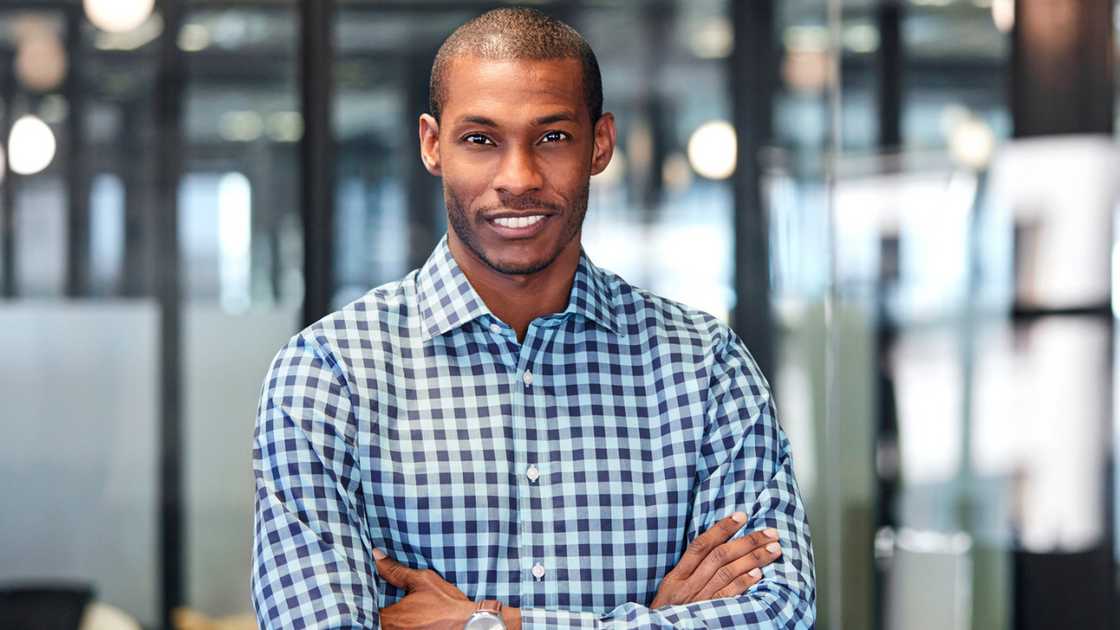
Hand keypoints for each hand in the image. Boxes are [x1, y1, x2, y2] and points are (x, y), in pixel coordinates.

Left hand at [373, 548, 476, 629]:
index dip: (364, 599)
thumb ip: (396, 570)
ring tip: (384, 605)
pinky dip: (393, 623)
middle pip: (373, 621)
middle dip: (371, 609)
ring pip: (383, 626)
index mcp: (392, 617)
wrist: (468, 624)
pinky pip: (394, 629)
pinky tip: (402, 617)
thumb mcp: (422, 580)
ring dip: (382, 618)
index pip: (366, 609)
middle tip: (374, 597)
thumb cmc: (446, 603)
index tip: (365, 589)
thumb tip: (376, 555)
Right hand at [649, 512, 781, 607]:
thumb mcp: (670, 589)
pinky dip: (743, 583)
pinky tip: (759, 573)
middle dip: (747, 541)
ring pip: (727, 573)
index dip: (721, 528)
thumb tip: (715, 548)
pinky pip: (728, 596)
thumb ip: (689, 571)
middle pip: (720, 556)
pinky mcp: (708, 614)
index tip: (741, 516)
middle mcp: (687, 585)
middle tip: (770, 533)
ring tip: (773, 549)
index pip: (701, 545)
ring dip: (753, 559)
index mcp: (676, 576)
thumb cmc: (667, 612)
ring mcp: (698, 600)